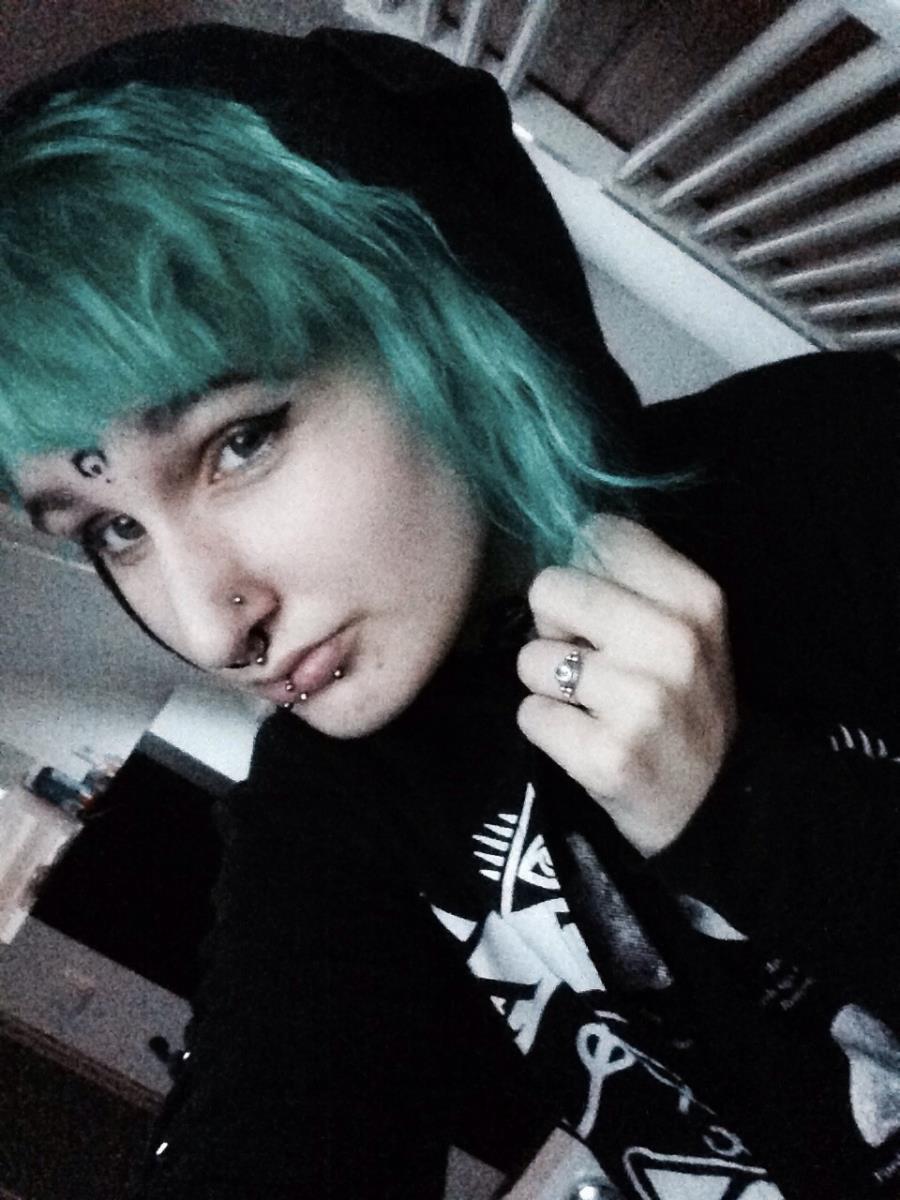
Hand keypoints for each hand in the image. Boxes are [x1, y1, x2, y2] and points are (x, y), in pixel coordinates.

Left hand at [516, 515, 736, 855]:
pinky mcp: (606, 755)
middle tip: (589, 663)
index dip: (585, 572)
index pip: (596, 533)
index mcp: (695, 596)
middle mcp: (672, 641)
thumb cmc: (685, 703)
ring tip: (590, 706)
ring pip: (531, 656)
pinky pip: (529, 714)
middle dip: (554, 626)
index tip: (606, 611)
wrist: (715, 805)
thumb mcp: (688, 626)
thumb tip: (558, 545)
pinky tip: (584, 740)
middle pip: (548, 587)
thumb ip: (631, 580)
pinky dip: (547, 729)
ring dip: (548, 684)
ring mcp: (640, 701)